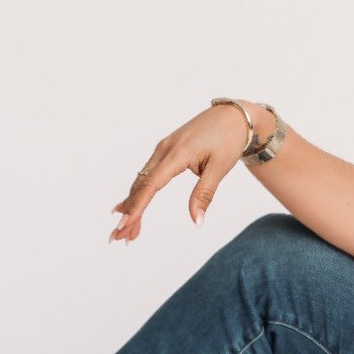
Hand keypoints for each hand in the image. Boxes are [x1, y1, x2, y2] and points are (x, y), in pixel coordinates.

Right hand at [109, 103, 250, 240]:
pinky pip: (148, 174)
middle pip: (141, 185)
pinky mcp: (166, 151)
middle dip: (130, 212)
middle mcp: (164, 150)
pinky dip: (141, 193)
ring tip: (127, 231)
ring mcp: (163, 149)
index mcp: (177, 153)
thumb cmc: (229, 139)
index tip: (125, 224)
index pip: (152, 184)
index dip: (137, 206)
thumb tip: (197, 222)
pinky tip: (130, 207)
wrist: (234, 116)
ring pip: (142, 181)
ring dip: (133, 205)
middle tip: (119, 237)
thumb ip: (204, 194)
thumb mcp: (220, 168)